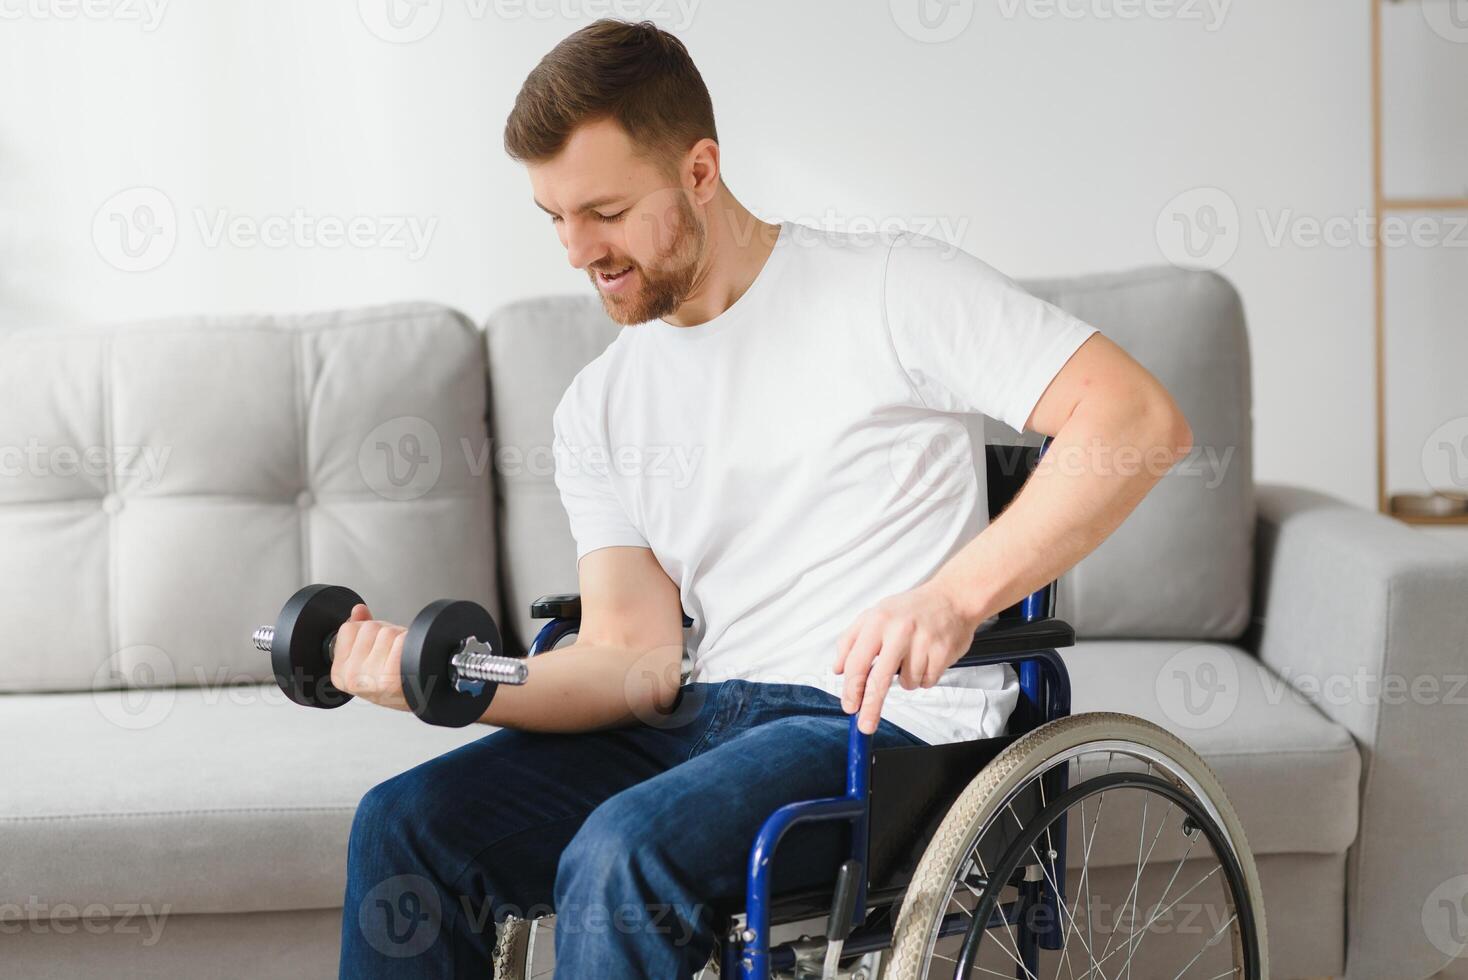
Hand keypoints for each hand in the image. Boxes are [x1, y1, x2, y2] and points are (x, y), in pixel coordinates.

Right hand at [330, 605, 409, 711]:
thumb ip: (358, 632)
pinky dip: (410, 643)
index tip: (375, 650)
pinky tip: (409, 660)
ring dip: (398, 638)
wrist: (421, 698)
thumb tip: (358, 609)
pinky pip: (400, 639)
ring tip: (401, 657)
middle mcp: (352, 676)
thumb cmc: (394, 682)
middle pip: (369, 626)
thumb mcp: (367, 661)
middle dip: (384, 634)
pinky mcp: (391, 674)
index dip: (367, 633)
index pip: (348, 628)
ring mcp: (371, 676)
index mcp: (340, 674)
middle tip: (391, 655)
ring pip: (386, 631)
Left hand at [834, 582, 979, 734]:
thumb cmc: (910, 609)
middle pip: (879, 681)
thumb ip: (850, 641)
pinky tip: (927, 658)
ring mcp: (922, 642)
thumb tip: (838, 670)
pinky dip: (925, 677)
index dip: (851, 689)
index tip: (850, 706)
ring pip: (907, 683)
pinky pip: (927, 681)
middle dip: (870, 708)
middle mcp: (899, 631)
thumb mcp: (874, 615)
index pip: (857, 663)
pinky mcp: (942, 652)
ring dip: (907, 678)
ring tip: (912, 656)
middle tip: (865, 724)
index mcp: (877, 621)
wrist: (952, 598)